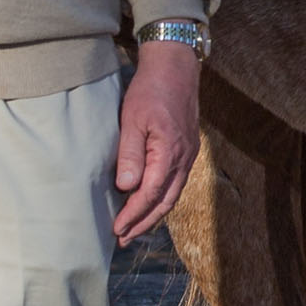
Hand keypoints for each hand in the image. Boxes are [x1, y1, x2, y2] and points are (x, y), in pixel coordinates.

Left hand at [113, 39, 203, 245]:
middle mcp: (184, 158)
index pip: (150, 194)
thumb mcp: (133, 119)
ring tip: (134, 227)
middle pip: (165, 202)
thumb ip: (130, 154)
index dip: (133, 215)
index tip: (117, 229)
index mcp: (170, 153)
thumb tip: (126, 187)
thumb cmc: (151, 90)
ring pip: (173, 194)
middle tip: (124, 238)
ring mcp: (189, 154)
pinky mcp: (188, 149)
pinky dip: (162, 198)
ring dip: (153, 214)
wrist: (176, 67)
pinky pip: (176, 182)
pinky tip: (150, 201)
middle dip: (144, 223)